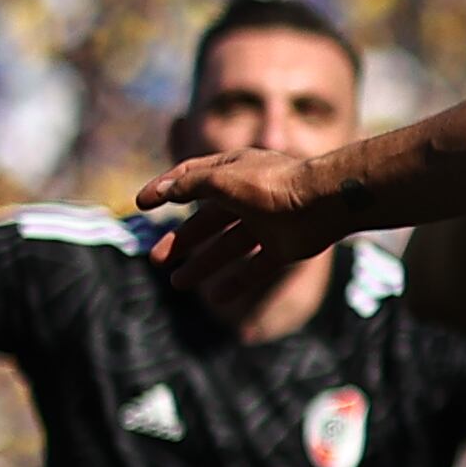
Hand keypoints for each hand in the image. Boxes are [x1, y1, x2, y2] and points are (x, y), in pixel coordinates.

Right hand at [135, 147, 346, 304]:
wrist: (324, 202)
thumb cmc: (270, 184)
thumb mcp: (221, 179)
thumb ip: (190, 185)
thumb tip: (164, 189)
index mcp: (234, 170)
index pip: (192, 177)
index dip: (165, 189)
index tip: (141, 204)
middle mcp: (249, 196)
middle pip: (208, 220)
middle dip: (182, 240)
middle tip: (156, 259)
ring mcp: (268, 222)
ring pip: (229, 246)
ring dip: (203, 264)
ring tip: (178, 283)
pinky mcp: (285, 246)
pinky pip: (256, 267)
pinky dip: (237, 281)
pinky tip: (216, 296)